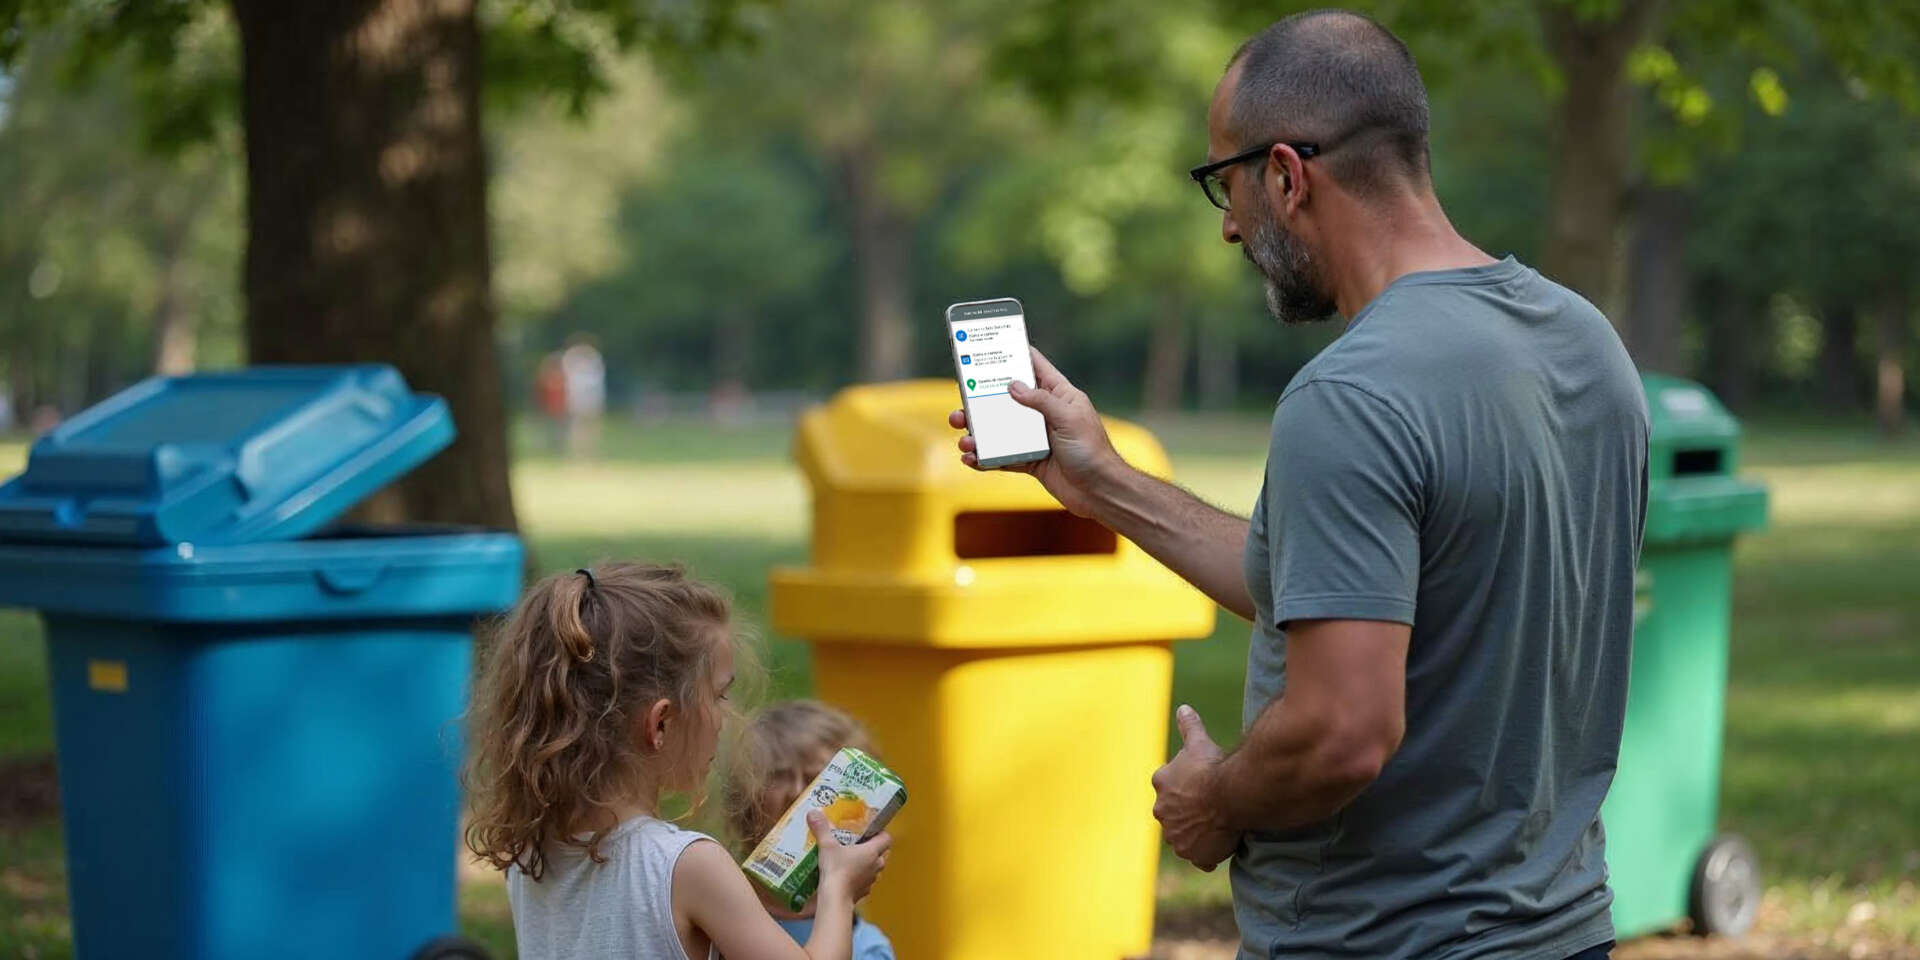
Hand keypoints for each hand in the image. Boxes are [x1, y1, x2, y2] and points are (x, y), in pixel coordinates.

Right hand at [810, 810, 890, 902]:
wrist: (835, 899)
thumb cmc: (836, 870)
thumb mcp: (827, 846)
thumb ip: (821, 829)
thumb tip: (814, 812)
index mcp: (872, 851)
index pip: (886, 838)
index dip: (880, 832)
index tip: (870, 829)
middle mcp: (876, 865)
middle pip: (882, 853)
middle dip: (873, 847)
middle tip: (859, 842)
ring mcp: (871, 880)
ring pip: (875, 867)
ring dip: (867, 862)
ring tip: (852, 857)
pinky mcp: (864, 891)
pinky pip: (866, 880)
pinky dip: (860, 876)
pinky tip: (848, 874)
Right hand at [949, 346, 1124, 517]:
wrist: (1100, 491)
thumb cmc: (1092, 451)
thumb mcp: (1068, 418)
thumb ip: (1040, 401)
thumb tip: (1012, 385)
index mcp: (1060, 396)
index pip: (1036, 367)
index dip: (1016, 354)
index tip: (993, 344)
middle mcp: (1046, 414)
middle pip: (1008, 400)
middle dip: (983, 401)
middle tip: (962, 401)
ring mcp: (1037, 438)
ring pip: (1000, 430)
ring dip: (979, 433)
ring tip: (964, 438)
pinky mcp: (1031, 461)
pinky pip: (1003, 456)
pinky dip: (986, 457)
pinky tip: (971, 458)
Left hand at [1152, 705, 1239, 871]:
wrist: (1230, 795)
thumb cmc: (1213, 766)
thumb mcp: (1200, 742)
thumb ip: (1189, 726)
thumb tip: (1183, 708)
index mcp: (1161, 783)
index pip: (1168, 785)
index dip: (1186, 785)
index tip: (1202, 783)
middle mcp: (1162, 812)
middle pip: (1174, 813)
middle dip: (1188, 811)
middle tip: (1210, 806)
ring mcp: (1176, 835)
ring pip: (1184, 836)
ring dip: (1195, 833)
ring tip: (1216, 825)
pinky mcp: (1192, 854)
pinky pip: (1198, 857)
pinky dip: (1206, 854)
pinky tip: (1219, 846)